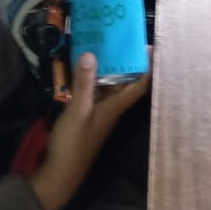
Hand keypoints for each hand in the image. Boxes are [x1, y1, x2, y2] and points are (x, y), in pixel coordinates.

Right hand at [28, 52, 150, 209]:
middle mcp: (111, 108)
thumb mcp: (77, 110)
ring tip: (103, 43)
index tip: (151, 47)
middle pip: (124, 82)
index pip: (139, 85)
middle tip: (121, 37)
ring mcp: (98, 112)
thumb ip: (84, 83)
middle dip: (126, 61)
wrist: (59, 173)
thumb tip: (92, 53)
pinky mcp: (85, 115)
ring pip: (108, 86)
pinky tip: (83, 67)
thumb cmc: (73, 143)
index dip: (148, 67)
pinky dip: (92, 78)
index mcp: (115, 107)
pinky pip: (94, 91)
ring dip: (107, 67)